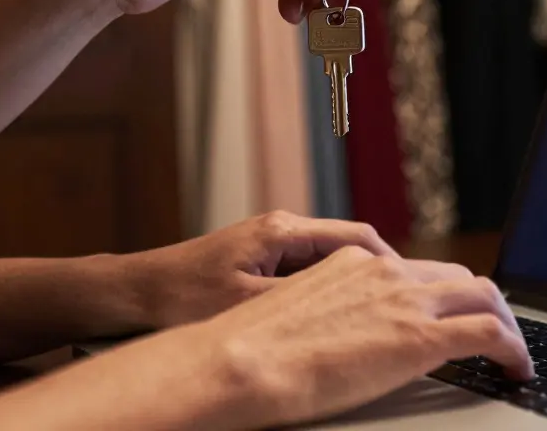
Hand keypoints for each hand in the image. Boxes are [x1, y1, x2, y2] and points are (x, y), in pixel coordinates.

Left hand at [121, 211, 397, 326]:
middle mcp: (282, 229)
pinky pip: (308, 270)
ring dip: (352, 284)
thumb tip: (349, 301)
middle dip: (377, 275)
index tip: (410, 289)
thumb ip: (300, 298)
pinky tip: (331, 318)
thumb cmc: (182, 295)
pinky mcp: (261, 258)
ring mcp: (271, 242)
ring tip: (372, 315)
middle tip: (401, 305)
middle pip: (349, 247)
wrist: (136, 291)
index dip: (390, 264)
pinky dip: (327, 290)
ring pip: (330, 260)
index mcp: (284, 231)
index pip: (358, 238)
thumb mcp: (247, 302)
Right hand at [181, 246, 532, 428]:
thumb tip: (338, 336)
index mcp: (352, 262)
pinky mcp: (421, 336)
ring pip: (483, 297)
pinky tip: (517, 369)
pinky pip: (489, 334)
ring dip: (505, 325)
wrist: (239, 360)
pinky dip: (513, 349)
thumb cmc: (249, 351)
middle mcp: (384, 271)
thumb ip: (327, 311)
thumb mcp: (294, 313)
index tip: (454, 314)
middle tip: (493, 333)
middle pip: (458, 278)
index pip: (415, 271)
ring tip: (513, 353)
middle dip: (483, 305)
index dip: (444, 295)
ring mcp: (405, 300)